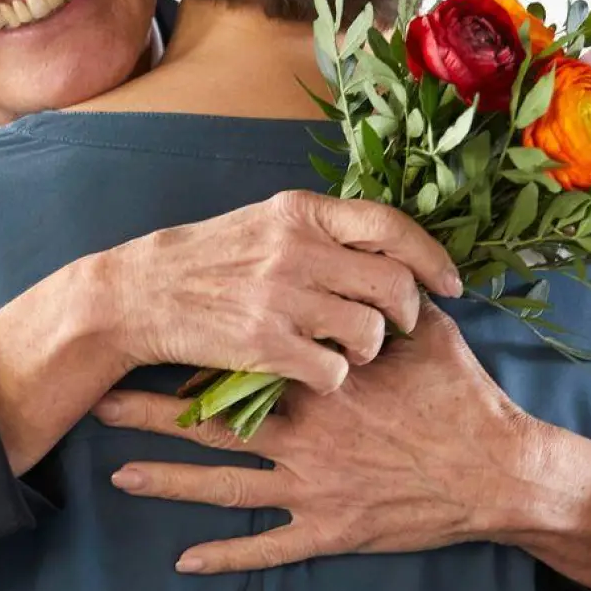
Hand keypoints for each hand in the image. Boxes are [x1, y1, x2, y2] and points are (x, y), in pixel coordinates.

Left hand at [94, 297, 590, 590]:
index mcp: (318, 383)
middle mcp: (303, 435)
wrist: (498, 471)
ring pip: (223, 486)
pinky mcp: (328, 530)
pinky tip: (184, 562)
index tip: (148, 341)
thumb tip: (363, 266)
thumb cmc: (461, 399)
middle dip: (151, 414)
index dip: (190, 356)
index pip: (238, 365)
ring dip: (169, 482)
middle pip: (211, 424)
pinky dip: (224, 557)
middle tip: (100, 403)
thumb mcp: (425, 337)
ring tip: (119, 475)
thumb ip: (382, 305)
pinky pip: (266, 548)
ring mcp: (311, 487)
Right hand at [107, 190, 462, 386]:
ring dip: (368, 350)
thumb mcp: (265, 223)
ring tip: (346, 350)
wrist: (141, 293)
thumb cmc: (208, 260)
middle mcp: (296, 249)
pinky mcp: (264, 344)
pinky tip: (315, 370)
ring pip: (369, 333)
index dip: (430, 258)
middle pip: (392, 286)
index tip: (449, 284)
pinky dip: (334, 378)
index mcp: (300, 212)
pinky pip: (334, 371)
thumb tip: (392, 252)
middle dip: (405, 314)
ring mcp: (280, 297)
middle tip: (393, 328)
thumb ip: (323, 232)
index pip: (390, 227)